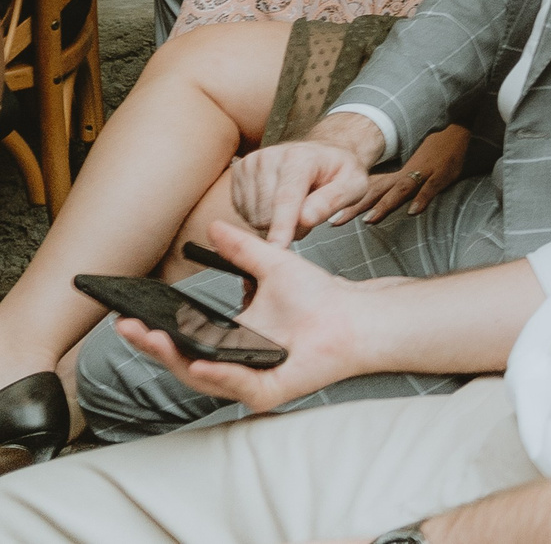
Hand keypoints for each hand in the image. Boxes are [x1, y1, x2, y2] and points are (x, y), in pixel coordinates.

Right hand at [114, 221, 379, 414]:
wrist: (356, 314)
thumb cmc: (319, 296)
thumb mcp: (272, 265)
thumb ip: (241, 249)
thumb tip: (214, 225)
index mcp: (229, 340)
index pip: (181, 340)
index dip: (153, 330)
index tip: (127, 316)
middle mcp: (233, 365)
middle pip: (181, 361)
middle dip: (151, 346)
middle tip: (128, 328)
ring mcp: (248, 381)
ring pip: (200, 377)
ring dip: (175, 359)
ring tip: (155, 340)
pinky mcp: (268, 392)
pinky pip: (236, 386)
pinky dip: (217, 375)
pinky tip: (201, 361)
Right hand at [230, 123, 382, 246]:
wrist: (322, 155)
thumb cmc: (338, 171)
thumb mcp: (354, 185)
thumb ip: (333, 201)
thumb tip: (306, 218)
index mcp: (300, 157)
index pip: (286, 198)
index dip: (282, 225)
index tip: (277, 247)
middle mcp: (270, 156)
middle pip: (266, 213)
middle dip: (287, 226)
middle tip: (308, 214)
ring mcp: (251, 163)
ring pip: (252, 216)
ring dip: (274, 223)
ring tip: (295, 207)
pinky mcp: (239, 172)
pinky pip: (242, 212)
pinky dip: (260, 216)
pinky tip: (276, 204)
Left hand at [341, 124, 469, 223]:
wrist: (456, 123)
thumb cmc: (436, 147)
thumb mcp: (414, 164)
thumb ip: (396, 181)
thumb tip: (372, 197)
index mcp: (397, 174)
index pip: (368, 190)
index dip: (349, 203)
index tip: (331, 218)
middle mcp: (406, 173)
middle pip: (377, 192)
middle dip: (356, 207)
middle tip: (336, 221)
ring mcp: (424, 173)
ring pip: (400, 190)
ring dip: (385, 204)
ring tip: (369, 219)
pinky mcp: (442, 174)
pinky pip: (430, 189)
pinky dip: (421, 199)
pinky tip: (412, 212)